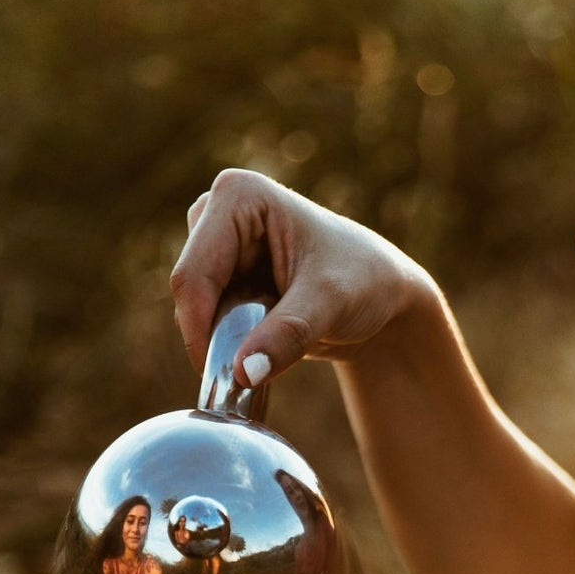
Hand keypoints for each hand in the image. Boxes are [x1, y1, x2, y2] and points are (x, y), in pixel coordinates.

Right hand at [170, 168, 433, 384]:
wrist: (384, 296)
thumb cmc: (365, 283)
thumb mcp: (329, 306)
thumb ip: (286, 336)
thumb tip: (242, 374)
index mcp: (238, 196)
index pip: (194, 273)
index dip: (200, 329)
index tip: (227, 377)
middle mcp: (219, 212)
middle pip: (190, 291)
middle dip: (216, 335)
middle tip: (254, 372)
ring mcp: (219, 244)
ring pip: (197, 309)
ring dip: (224, 341)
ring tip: (276, 350)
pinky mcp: (225, 274)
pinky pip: (209, 319)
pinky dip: (229, 343)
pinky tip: (265, 351)